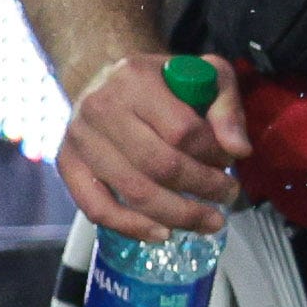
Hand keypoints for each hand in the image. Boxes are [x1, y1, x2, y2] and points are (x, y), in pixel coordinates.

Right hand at [59, 50, 247, 240]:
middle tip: (228, 196)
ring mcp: (79, 139)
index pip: (182, 130)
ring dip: (177, 214)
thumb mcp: (204, 73)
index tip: (230, 161)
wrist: (103, 77)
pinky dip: (131, 227)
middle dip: (201, 188)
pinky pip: (96, 207)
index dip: (213, 153)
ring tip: (209, 222)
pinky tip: (162, 233)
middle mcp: (100, 108)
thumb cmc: (161, 79)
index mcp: (135, 79)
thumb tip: (239, 150)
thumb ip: (226, 107)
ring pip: (132, 190)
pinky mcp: (67, 165)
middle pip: (159, 165)